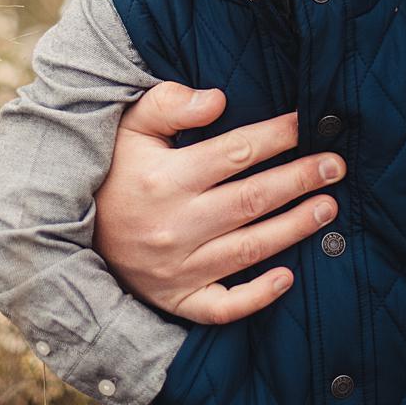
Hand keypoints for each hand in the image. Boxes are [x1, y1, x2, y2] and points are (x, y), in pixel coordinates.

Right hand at [92, 82, 341, 324]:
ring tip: (329, 207)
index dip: (276, 136)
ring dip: (295, 228)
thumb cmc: (113, 171)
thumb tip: (218, 99)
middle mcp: (175, 225)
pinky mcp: (178, 300)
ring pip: (249, 249)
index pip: (235, 152)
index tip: (305, 123)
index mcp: (164, 179)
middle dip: (300, 179)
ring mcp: (177, 268)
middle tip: (336, 166)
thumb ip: (170, 104)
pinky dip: (257, 296)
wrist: (69, 231)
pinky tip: (288, 277)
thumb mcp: (129, 127)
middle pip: (252, 199)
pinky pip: (223, 306)